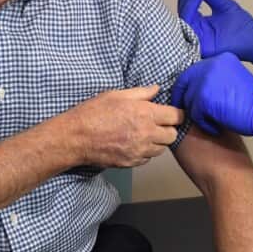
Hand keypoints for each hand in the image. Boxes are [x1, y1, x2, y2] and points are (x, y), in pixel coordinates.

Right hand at [65, 85, 184, 167]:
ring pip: (161, 149)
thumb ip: (140, 93)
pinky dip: (145, 152)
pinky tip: (133, 144)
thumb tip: (157, 89)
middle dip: (168, 129)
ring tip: (144, 134)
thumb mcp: (116, 95)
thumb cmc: (94, 112)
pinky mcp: (131, 162)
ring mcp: (139, 150)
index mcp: (145, 113)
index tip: (171, 113)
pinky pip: (147, 158)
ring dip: (157, 142)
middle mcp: (146, 133)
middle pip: (172, 135)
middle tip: (157, 124)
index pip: (176, 116)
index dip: (176, 114)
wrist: (76, 138)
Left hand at [171, 54, 252, 135]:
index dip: (185, 86)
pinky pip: (195, 114)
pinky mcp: (204, 97)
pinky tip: (216, 127)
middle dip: (183, 99)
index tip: (185, 98)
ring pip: (189, 100)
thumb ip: (212, 80)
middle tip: (189, 113)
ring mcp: (205, 80)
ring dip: (198, 114)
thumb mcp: (230, 81)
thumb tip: (192, 91)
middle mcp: (210, 65)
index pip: (191, 71)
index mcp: (218, 59)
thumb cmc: (252, 101)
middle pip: (184, 82)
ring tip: (212, 121)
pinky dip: (204, 124)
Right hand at [177, 0, 252, 62]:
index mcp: (201, 25)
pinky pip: (189, 26)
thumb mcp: (224, 5)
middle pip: (183, 12)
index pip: (188, 8)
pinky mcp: (201, 45)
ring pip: (183, 19)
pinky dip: (191, 9)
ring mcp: (198, 40)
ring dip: (187, 0)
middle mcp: (197, 33)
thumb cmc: (243, 28)